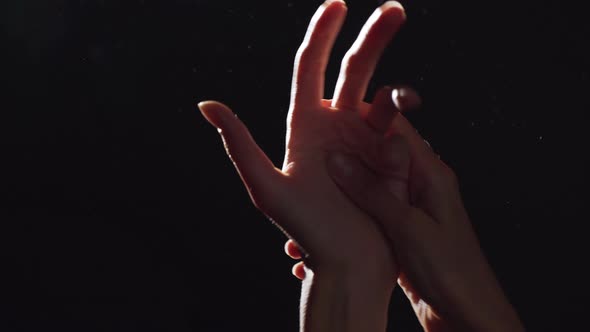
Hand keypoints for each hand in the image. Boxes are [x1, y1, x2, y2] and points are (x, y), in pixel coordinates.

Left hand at [199, 0, 406, 281]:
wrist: (349, 264)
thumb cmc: (306, 230)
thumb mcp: (267, 187)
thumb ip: (239, 143)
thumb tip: (206, 104)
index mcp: (305, 125)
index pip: (311, 67)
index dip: (322, 33)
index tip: (337, 4)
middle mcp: (336, 126)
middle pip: (354, 70)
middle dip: (373, 38)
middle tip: (395, 9)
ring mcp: (366, 140)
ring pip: (382, 95)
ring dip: (397, 87)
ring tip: (406, 100)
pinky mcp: (391, 156)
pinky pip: (399, 129)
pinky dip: (401, 127)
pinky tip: (396, 146)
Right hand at [322, 113, 525, 331]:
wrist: (467, 315)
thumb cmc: (450, 272)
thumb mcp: (407, 227)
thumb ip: (372, 192)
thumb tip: (338, 159)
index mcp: (433, 175)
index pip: (398, 132)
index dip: (367, 118)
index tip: (332, 113)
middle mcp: (422, 187)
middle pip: (380, 157)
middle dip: (349, 153)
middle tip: (314, 152)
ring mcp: (411, 210)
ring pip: (373, 185)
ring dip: (347, 186)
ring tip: (315, 186)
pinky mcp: (402, 231)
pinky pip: (373, 211)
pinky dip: (352, 212)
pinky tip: (331, 220)